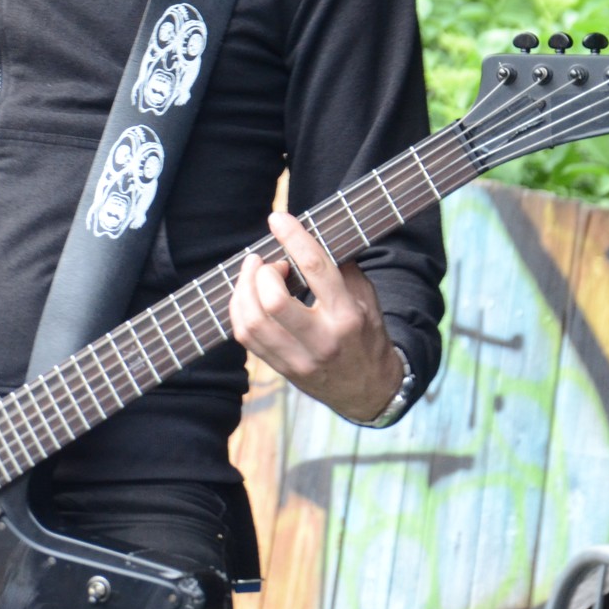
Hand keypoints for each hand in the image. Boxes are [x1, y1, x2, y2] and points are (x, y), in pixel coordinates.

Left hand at [230, 210, 403, 423]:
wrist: (368, 389)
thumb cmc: (367, 335)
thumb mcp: (367, 299)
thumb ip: (343, 268)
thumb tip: (313, 236)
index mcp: (347, 316)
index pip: (316, 269)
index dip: (293, 238)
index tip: (278, 218)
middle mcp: (321, 340)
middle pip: (274, 302)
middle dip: (263, 272)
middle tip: (269, 263)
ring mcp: (298, 358)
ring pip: (252, 322)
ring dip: (244, 289)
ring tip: (253, 274)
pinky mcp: (281, 369)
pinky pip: (246, 337)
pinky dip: (240, 309)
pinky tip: (247, 296)